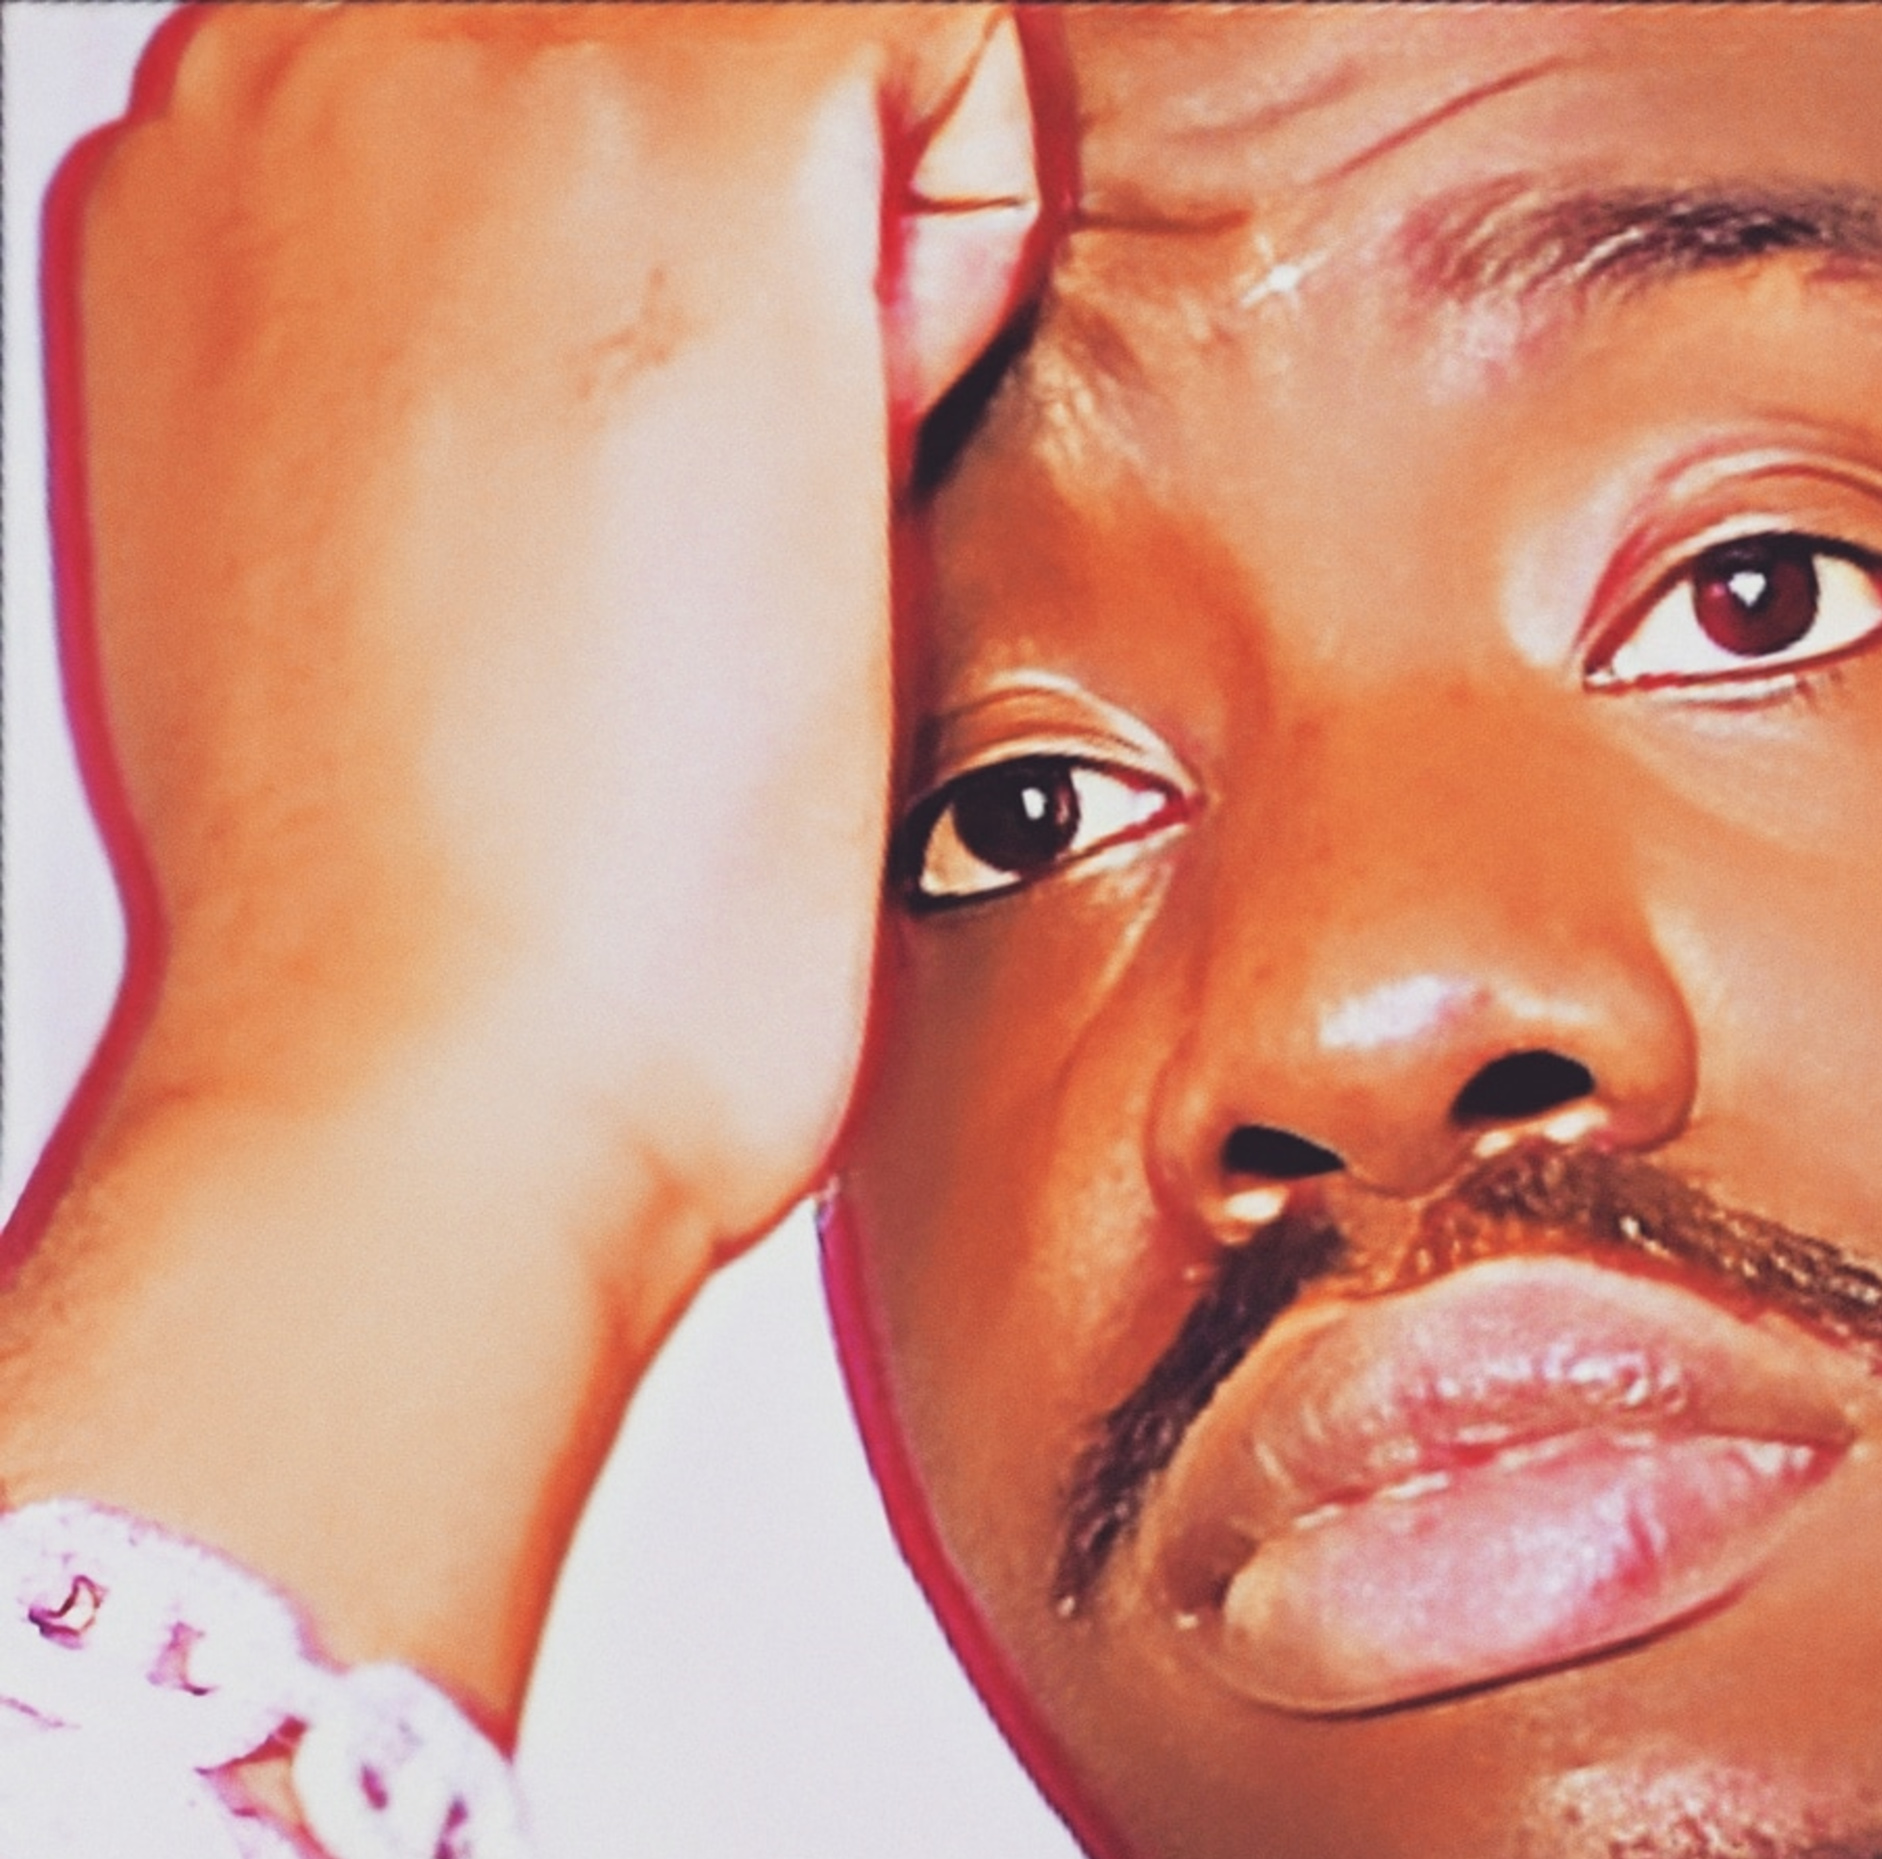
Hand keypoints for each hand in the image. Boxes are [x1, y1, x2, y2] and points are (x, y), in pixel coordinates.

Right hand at [63, 1, 1038, 1292]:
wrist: (437, 1057)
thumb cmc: (435, 903)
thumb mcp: (370, 552)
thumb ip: (453, 372)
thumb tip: (602, 348)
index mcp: (230, 170)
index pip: (552, 65)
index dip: (683, 265)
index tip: (676, 455)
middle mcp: (314, 64)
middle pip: (677, 28)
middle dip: (778, 234)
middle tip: (736, 509)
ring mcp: (480, 71)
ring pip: (812, 29)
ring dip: (863, 257)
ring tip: (774, 514)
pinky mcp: (691, 130)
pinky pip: (946, 43)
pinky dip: (976, 242)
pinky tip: (865, 476)